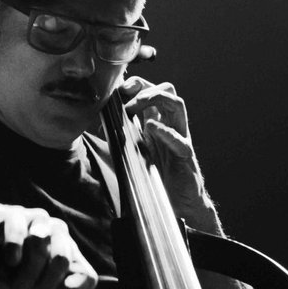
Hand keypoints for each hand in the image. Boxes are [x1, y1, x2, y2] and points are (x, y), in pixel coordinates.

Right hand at [0, 200, 98, 288]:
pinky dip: (13, 249)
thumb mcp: (27, 285)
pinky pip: (18, 231)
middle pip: (61, 260)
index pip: (86, 276)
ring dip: (27, 273)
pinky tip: (9, 260)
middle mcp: (57, 232)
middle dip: (43, 286)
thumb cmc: (7, 266)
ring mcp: (36, 219)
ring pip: (41, 244)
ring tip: (12, 287)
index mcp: (67, 253)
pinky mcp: (12, 214)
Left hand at [118, 75, 211, 220]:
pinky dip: (165, 131)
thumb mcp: (137, 150)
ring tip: (134, 106)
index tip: (118, 88)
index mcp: (160, 123)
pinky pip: (180, 140)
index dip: (137, 84)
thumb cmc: (158, 177)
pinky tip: (150, 127)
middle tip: (125, 96)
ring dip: (154, 99)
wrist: (179, 204)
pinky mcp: (185, 157)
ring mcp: (181, 139)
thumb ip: (125, 135)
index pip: (152, 90)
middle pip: (167, 90)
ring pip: (178, 105)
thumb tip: (102, 121)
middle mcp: (172, 126)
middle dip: (145, 87)